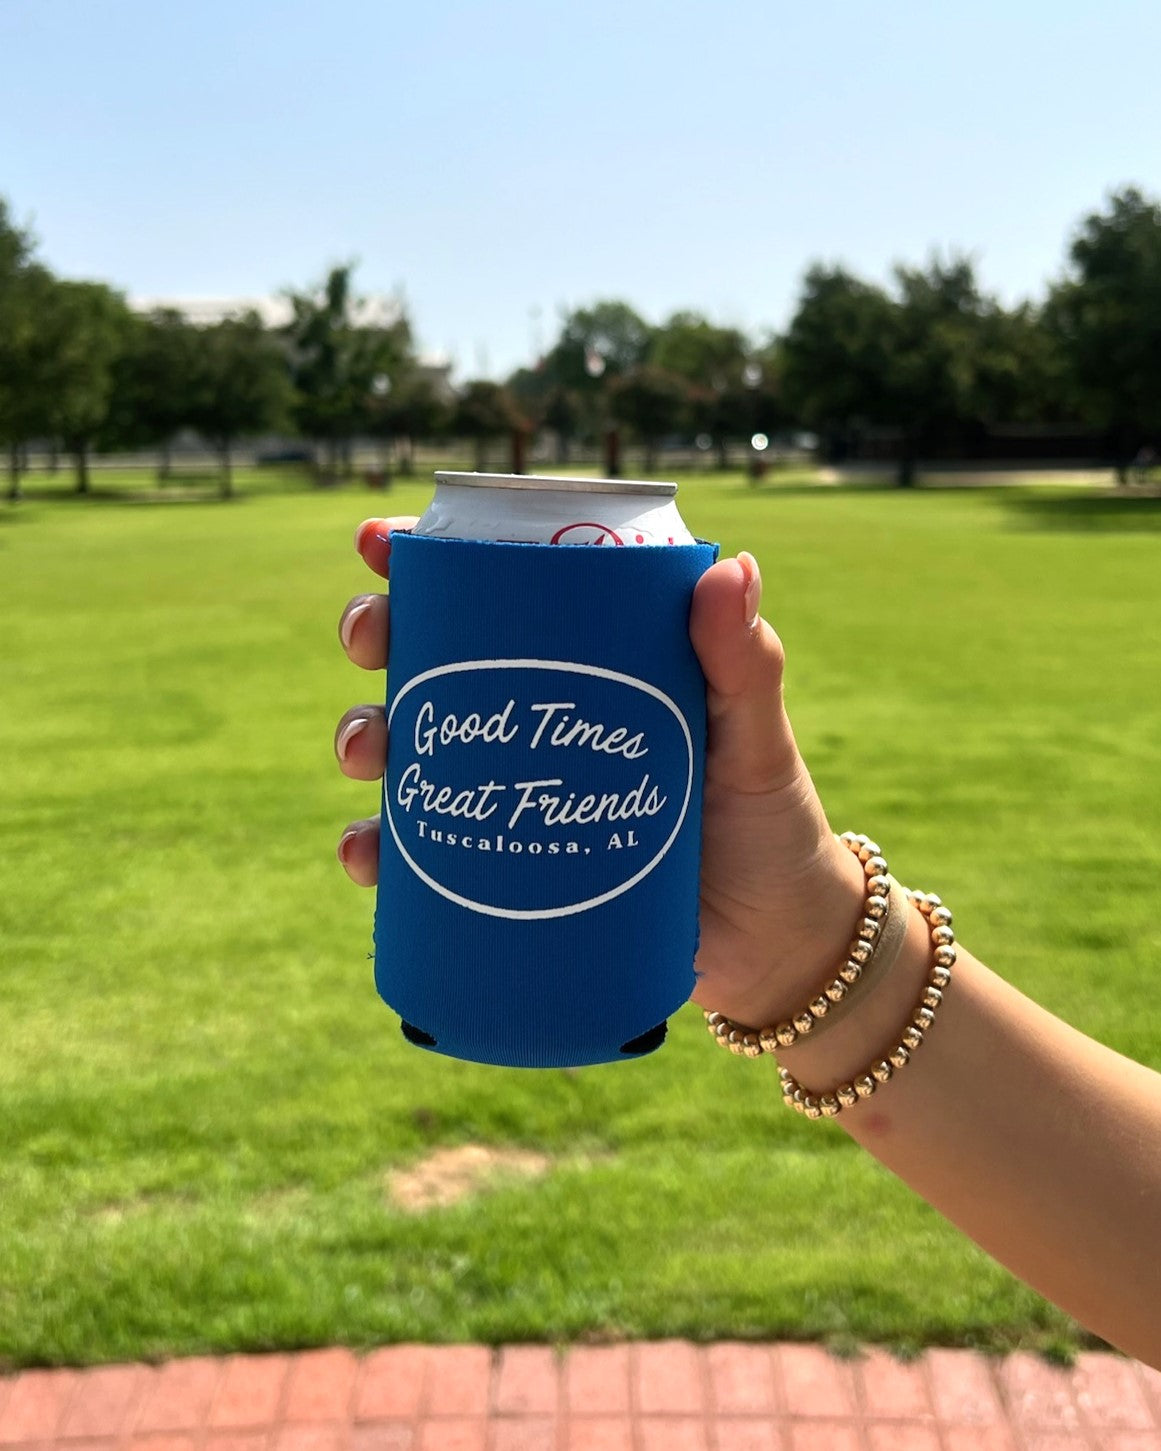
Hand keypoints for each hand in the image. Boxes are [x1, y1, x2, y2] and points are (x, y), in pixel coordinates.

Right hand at [334, 519, 865, 1029]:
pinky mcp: (498, 871)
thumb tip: (730, 565)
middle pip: (427, 654)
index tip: (378, 544)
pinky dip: (374, 849)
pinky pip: (415, 854)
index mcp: (587, 661)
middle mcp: (531, 719)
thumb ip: (745, 663)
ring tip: (370, 752)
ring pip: (405, 745)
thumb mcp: (755, 738)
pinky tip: (367, 855)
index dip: (425, 558)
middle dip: (375, 631)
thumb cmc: (769, 826)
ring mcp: (507, 793)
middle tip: (369, 640)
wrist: (770, 949)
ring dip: (361, 735)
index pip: (496, 590)